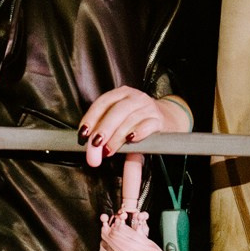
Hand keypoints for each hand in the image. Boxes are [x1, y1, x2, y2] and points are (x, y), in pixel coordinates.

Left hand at [78, 85, 192, 166]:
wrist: (167, 119)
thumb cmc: (137, 122)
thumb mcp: (120, 124)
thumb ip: (105, 138)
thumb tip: (91, 156)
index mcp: (121, 94)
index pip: (103, 103)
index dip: (91, 117)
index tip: (83, 134)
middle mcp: (135, 97)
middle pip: (117, 111)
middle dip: (104, 128)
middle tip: (95, 144)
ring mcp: (148, 107)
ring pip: (131, 119)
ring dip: (117, 136)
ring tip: (109, 150)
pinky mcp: (159, 120)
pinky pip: (148, 125)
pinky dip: (138, 132)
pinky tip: (131, 139)